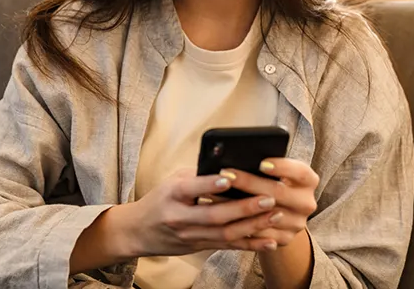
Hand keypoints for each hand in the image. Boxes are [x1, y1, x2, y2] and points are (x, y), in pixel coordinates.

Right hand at [118, 169, 286, 257]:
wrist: (138, 231)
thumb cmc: (160, 199)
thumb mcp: (172, 181)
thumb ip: (198, 175)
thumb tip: (230, 167)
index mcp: (171, 195)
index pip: (191, 188)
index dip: (210, 184)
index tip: (229, 178)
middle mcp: (179, 217)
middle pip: (214, 216)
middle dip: (244, 208)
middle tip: (268, 198)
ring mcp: (189, 236)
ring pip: (225, 234)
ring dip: (253, 226)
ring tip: (275, 214)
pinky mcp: (199, 247)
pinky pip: (228, 247)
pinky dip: (250, 245)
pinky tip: (269, 241)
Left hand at [217, 159, 318, 248]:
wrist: (281, 213)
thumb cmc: (272, 181)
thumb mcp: (275, 170)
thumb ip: (264, 163)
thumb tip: (237, 154)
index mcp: (308, 181)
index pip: (299, 171)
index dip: (282, 167)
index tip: (261, 163)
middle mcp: (306, 202)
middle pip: (279, 192)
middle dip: (250, 182)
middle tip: (227, 174)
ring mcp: (297, 223)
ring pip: (266, 215)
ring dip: (239, 205)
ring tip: (214, 193)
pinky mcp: (285, 239)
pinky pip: (260, 233)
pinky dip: (240, 223)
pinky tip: (220, 214)